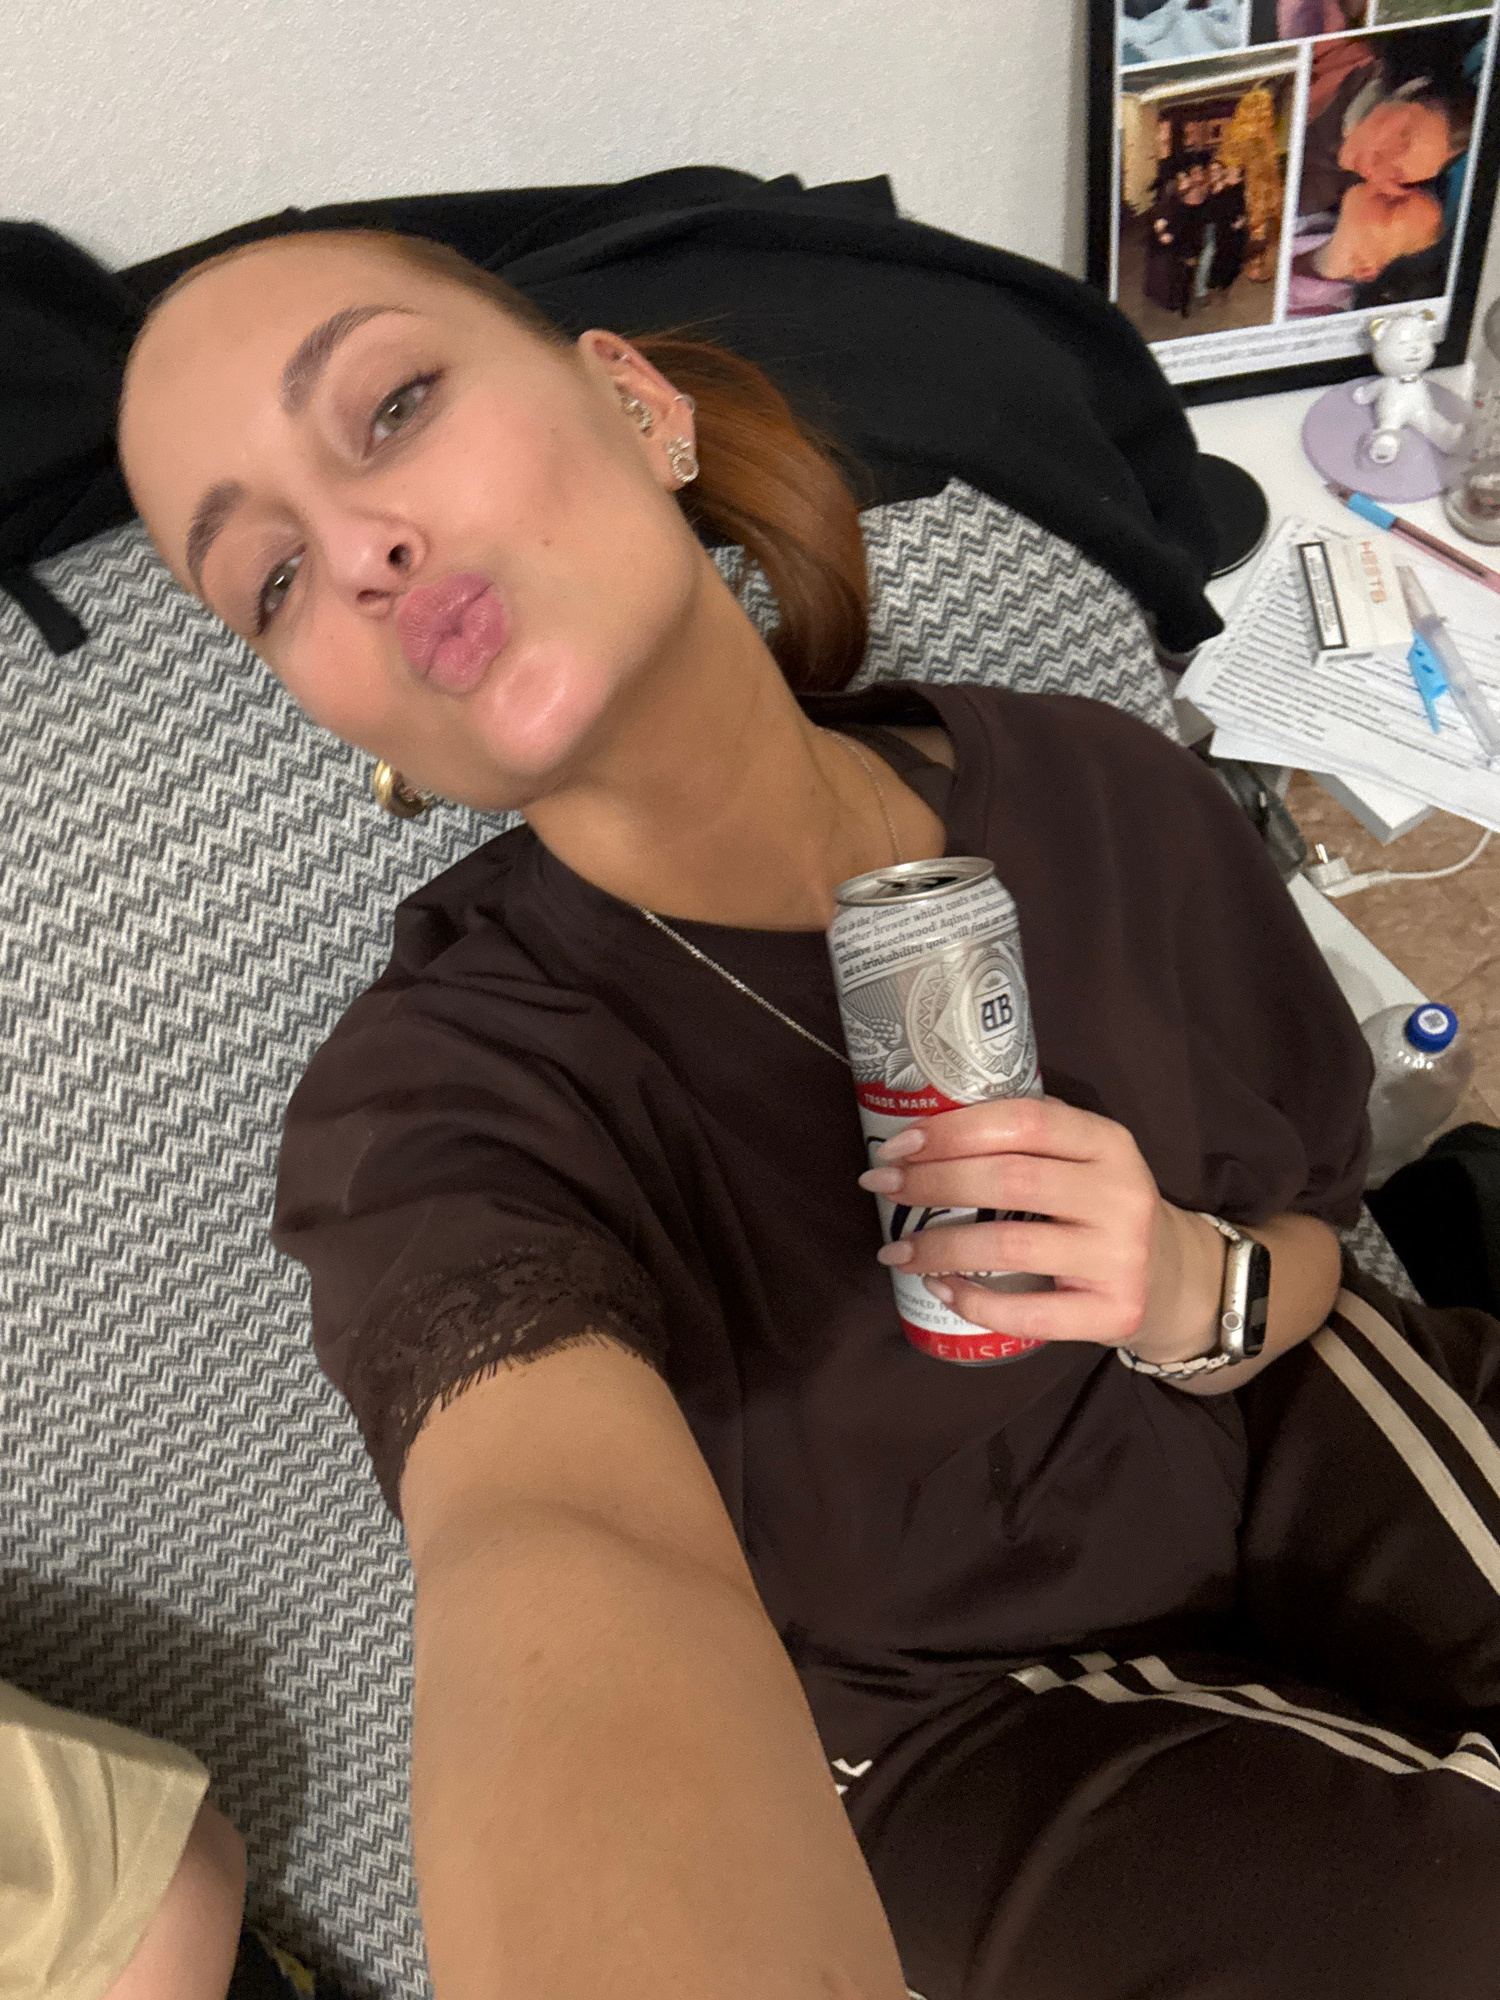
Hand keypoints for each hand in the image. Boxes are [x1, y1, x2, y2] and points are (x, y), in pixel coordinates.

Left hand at [857, 1095, 1224, 1361]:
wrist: (1173, 1278)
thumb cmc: (1102, 1208)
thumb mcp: (1085, 1158)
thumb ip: (1029, 1137)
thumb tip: (928, 1128)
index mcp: (1108, 1142)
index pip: (1025, 1120)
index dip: (955, 1129)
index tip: (899, 1143)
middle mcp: (1120, 1194)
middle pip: (1010, 1180)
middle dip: (933, 1182)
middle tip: (881, 1186)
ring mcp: (1121, 1256)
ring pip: (1010, 1246)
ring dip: (938, 1247)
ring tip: (895, 1248)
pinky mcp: (1114, 1311)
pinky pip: (1028, 1310)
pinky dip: (973, 1299)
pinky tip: (939, 1287)